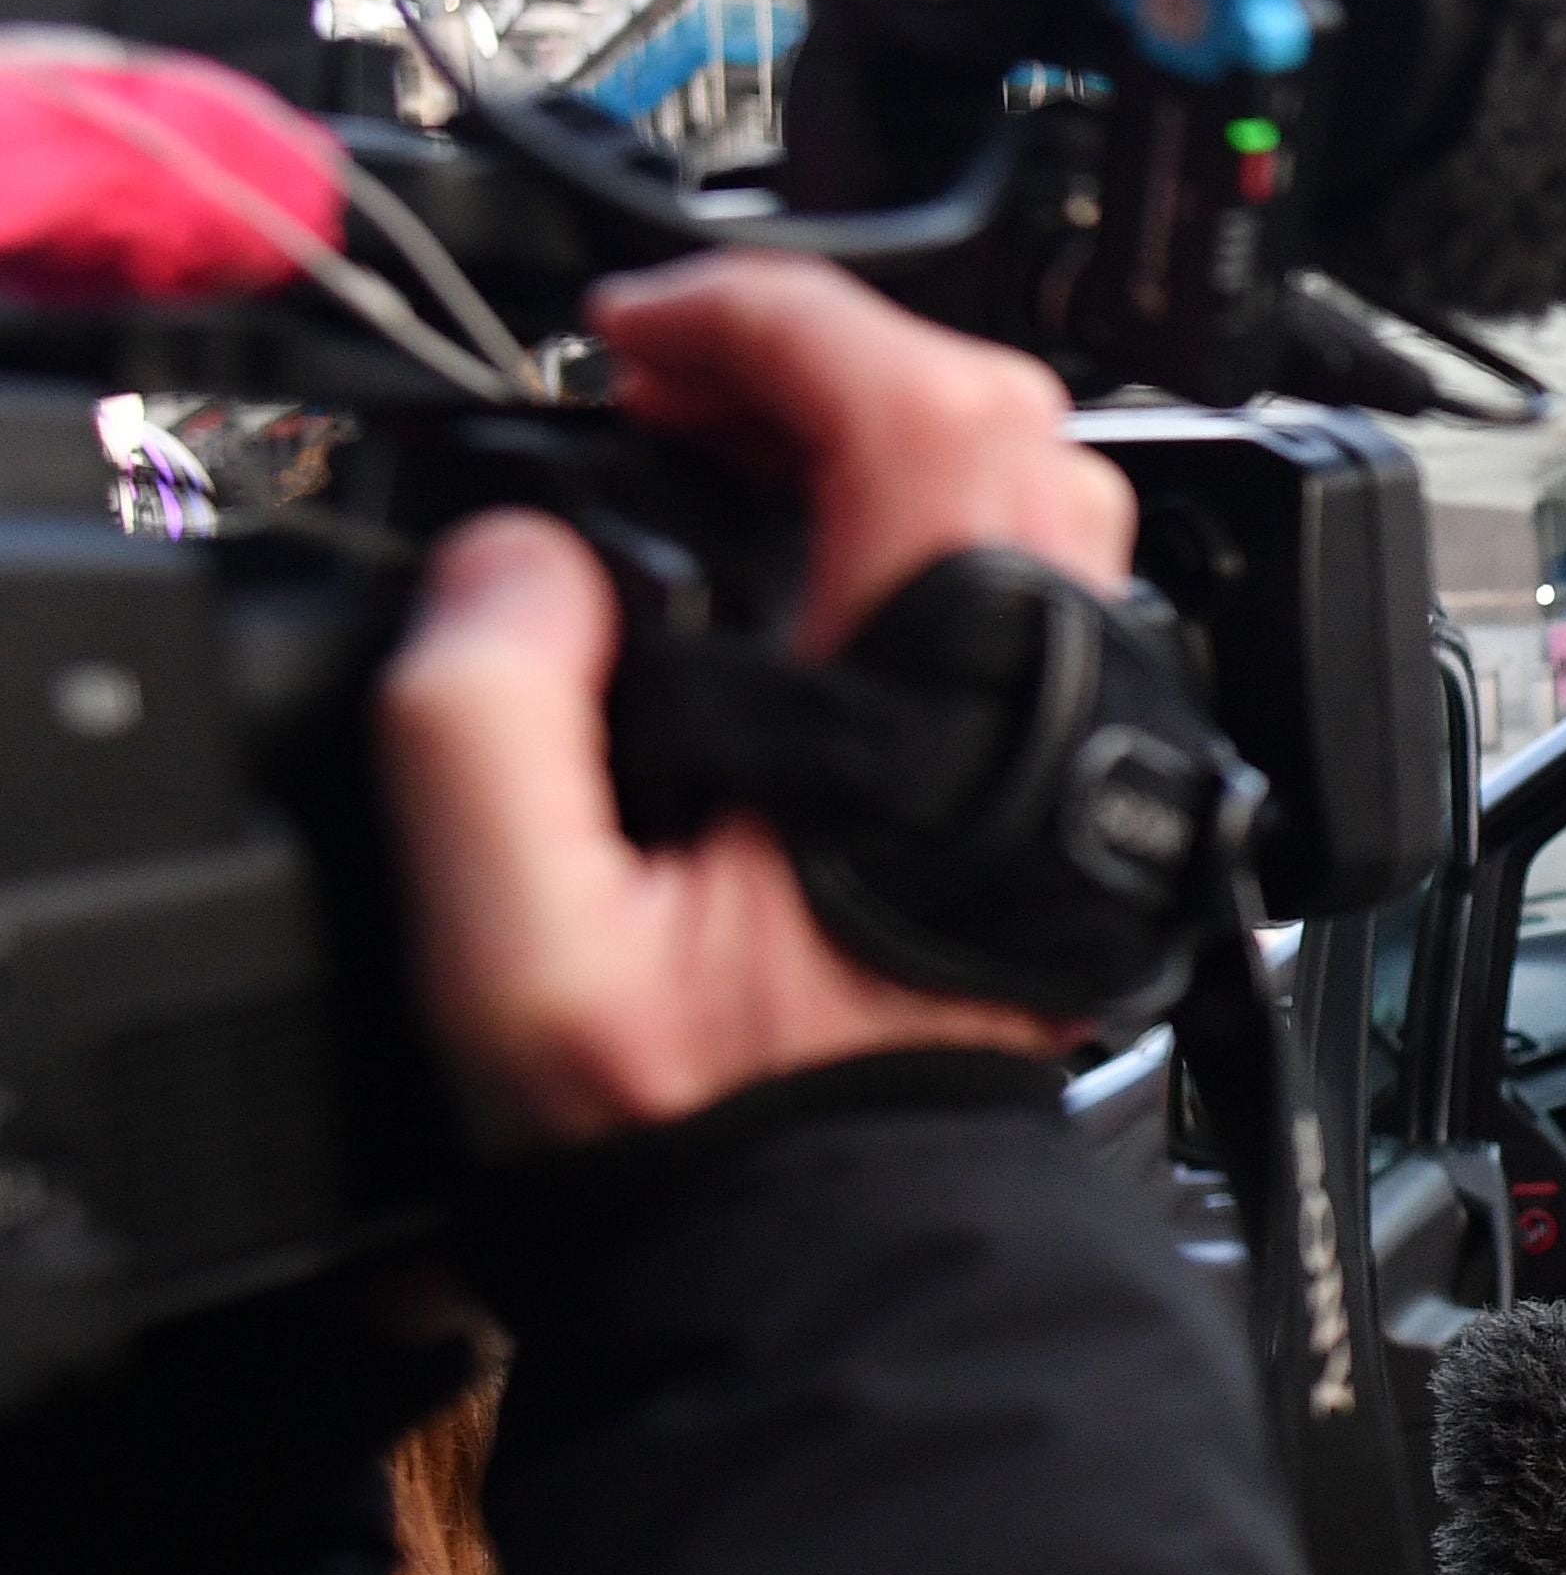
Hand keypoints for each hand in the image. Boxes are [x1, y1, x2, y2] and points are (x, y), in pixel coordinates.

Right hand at [380, 251, 1141, 1146]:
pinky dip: (919, 528)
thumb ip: (485, 725)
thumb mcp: (518, 953)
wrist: (829, 1253)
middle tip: (671, 389)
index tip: (643, 335)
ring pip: (1032, 496)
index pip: (918, 408)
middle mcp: (1037, 713)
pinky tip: (806, 580)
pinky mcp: (1059, 786)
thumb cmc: (704, 1129)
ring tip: (727, 461)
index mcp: (924, 718)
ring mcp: (1071, 744)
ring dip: (879, 439)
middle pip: (999, 421)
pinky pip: (1029, 587)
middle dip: (826, 359)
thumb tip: (523, 562)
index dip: (771, 321)